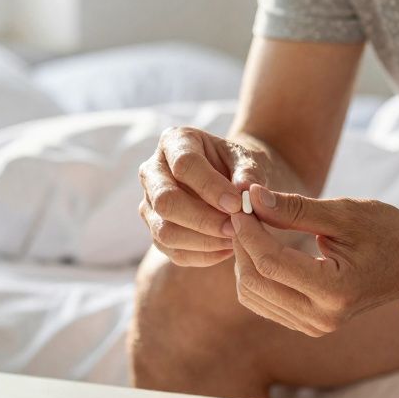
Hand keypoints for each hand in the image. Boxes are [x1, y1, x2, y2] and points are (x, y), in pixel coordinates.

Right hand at [138, 127, 276, 266]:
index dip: (210, 187)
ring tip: (235, 240)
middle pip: (166, 201)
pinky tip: (228, 249)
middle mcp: (153, 171)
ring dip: (203, 241)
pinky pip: (172, 251)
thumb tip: (245, 191)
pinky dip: (202, 256)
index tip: (237, 204)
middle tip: (236, 228)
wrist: (230, 180)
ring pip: (165, 231)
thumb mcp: (249, 160)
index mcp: (174, 142)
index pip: (184, 164)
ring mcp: (149, 203)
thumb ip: (249, 173)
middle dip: (203, 220)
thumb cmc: (238, 166)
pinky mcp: (155, 230)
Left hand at [230, 184, 398, 336]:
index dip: (248, 231)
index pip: (271, 263)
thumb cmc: (387, 232)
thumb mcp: (343, 214)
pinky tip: (262, 246)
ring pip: (253, 295)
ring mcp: (314, 326)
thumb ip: (295, 209)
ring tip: (253, 225)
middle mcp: (322, 318)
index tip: (240, 203)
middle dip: (241, 244)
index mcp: (335, 291)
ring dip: (244, 259)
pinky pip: (263, 302)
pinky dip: (255, 273)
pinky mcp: (308, 324)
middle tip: (243, 211)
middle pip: (255, 282)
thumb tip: (252, 197)